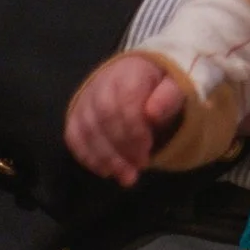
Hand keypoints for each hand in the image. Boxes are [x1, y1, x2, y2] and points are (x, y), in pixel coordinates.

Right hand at [65, 53, 183, 187]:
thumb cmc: (160, 85)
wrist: (138, 74)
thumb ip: (169, 97)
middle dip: (121, 148)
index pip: (126, 101)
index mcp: (130, 71)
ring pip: (87, 129)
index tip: (147, 150)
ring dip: (105, 158)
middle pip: (103, 118)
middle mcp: (102, 83)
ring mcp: (86, 98)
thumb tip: (152, 114)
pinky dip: (87, 156)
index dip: (134, 130)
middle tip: (138, 168)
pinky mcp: (76, 113)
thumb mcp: (176, 86)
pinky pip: (74, 136)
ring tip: (125, 177)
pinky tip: (105, 171)